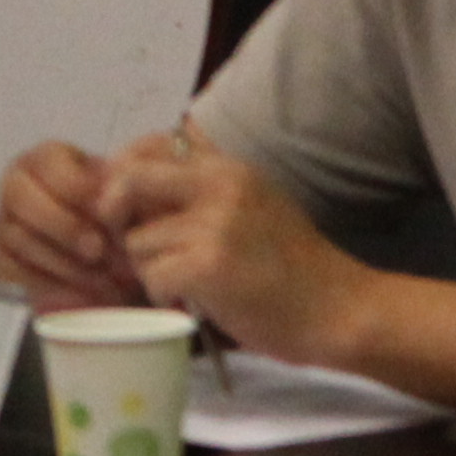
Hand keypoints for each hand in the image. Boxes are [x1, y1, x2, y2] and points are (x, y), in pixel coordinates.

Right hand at [0, 139, 143, 308]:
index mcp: (46, 158)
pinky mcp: (0, 256)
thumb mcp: (123, 194)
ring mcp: (4, 220)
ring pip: (20, 238)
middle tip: (98, 251)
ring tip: (102, 279)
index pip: (52, 168)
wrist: (103, 245)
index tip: (109, 216)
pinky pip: (13, 270)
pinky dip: (49, 285)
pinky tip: (81, 293)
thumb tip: (111, 205)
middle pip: (22, 199)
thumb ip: (120, 194)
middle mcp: (16, 183)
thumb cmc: (113, 211)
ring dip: (63, 263)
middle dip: (64, 228)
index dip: (81, 193)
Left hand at [94, 129, 363, 363]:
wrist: (341, 310)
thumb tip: (133, 188)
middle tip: (129, 243)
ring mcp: (215, 225)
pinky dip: (162, 294)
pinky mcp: (209, 266)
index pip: (150, 146)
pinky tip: (186, 301)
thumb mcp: (253, 206)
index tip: (127, 207)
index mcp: (229, 167)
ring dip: (148, 268)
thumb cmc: (294, 266)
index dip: (123, 174)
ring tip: (180, 282)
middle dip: (115, 214)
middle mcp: (220, 185)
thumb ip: (203, 192)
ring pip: (137, 240)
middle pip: (129, 180)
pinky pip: (152, 275)